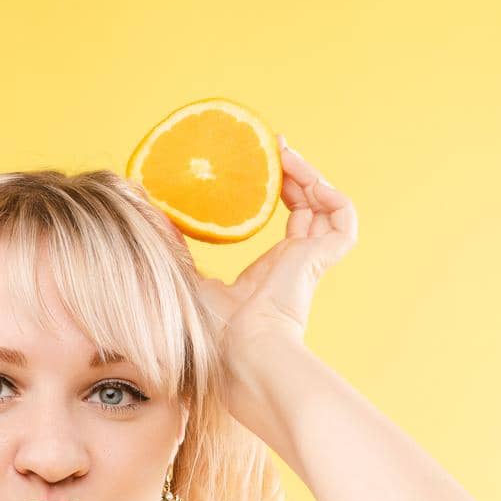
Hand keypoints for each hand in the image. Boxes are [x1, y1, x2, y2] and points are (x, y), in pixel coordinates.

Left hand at [189, 137, 357, 351]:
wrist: (239, 350)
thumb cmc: (214, 330)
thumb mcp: (190, 278)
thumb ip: (180, 250)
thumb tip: (158, 221)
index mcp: (273, 271)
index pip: (291, 224)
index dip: (282, 193)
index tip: (264, 168)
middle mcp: (296, 264)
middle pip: (310, 208)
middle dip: (296, 176)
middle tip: (275, 150)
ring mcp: (311, 261)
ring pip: (327, 207)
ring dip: (310, 176)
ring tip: (285, 154)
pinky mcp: (320, 258)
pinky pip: (342, 219)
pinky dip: (331, 194)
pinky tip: (306, 176)